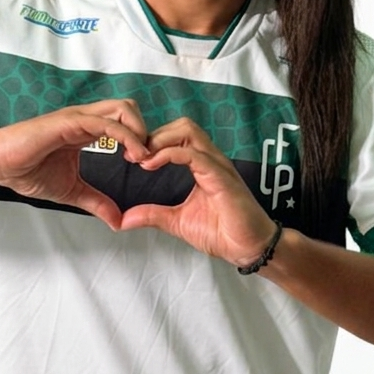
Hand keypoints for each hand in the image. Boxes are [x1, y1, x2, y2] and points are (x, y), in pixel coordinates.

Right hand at [0, 99, 148, 229]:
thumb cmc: (27, 171)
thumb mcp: (71, 191)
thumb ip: (96, 202)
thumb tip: (117, 220)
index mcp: (86, 129)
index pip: (124, 120)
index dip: (140, 138)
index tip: (145, 163)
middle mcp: (85, 118)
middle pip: (129, 107)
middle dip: (146, 129)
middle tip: (146, 158)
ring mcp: (78, 117)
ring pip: (122, 108)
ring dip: (139, 130)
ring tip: (141, 157)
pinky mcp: (69, 122)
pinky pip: (106, 122)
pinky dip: (125, 136)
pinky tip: (131, 155)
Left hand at [120, 117, 275, 267]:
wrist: (249, 248)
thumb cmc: (222, 233)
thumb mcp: (178, 222)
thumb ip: (153, 215)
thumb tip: (124, 219)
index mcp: (202, 165)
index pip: (177, 135)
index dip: (153, 140)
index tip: (131, 156)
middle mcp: (211, 159)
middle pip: (182, 125)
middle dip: (155, 134)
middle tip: (134, 155)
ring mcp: (217, 165)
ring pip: (188, 131)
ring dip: (161, 139)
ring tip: (143, 158)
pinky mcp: (221, 176)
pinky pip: (194, 154)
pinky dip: (170, 154)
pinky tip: (152, 165)